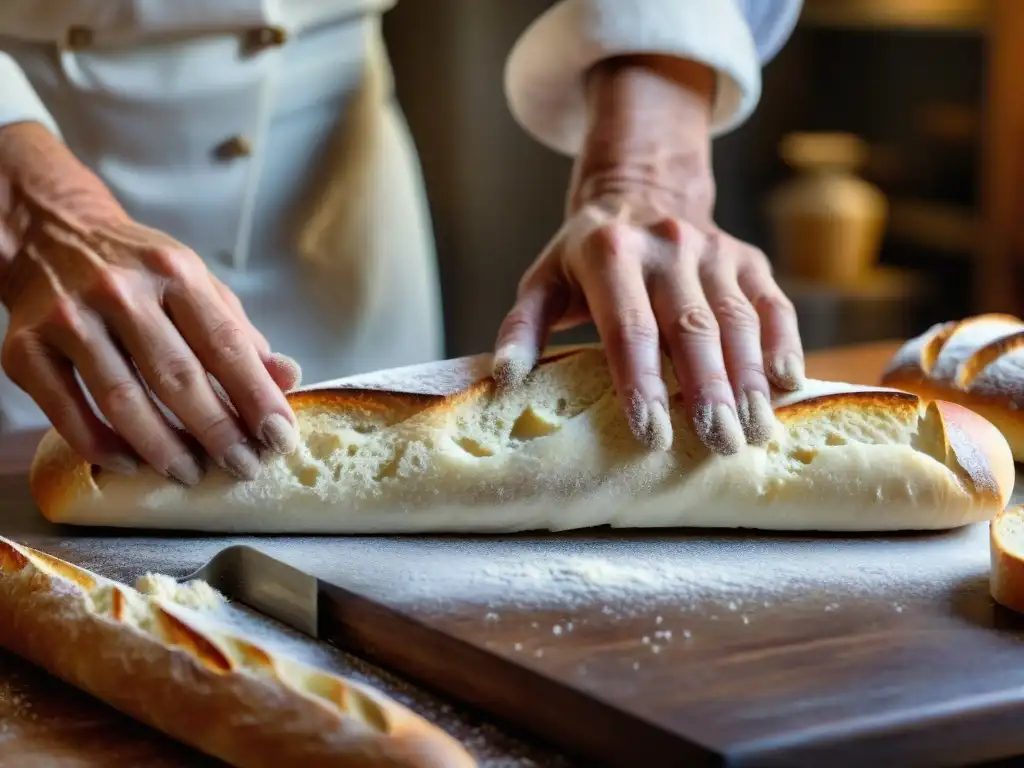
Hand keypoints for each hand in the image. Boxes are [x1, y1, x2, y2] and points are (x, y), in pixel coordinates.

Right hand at [0, 122, 300, 482]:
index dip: (256, 397)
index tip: (279, 439)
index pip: (225, 344)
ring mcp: (69, 318)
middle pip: (177, 376)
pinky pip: (65, 409)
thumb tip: (287, 379)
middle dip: (217, 432)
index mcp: (175, 272)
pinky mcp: (25, 347)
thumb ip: (239, 333)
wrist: (48, 234)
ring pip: (122, 399)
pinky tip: (131, 463)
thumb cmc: (140, 271)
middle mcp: (120, 291)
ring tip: (191, 473)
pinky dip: (100, 444)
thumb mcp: (196, 285)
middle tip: (243, 467)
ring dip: (162, 447)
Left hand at [493, 56, 803, 454]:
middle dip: (708, 391)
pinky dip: (783, 343)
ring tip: (755, 433)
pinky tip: (787, 385)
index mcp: (609, 253)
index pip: (628, 327)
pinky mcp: (747, 257)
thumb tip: (506, 379)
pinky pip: (772, 303)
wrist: (642, 190)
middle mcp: (667, 246)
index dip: (641, 381)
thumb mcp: (543, 282)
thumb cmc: (584, 258)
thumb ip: (522, 328)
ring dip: (749, 379)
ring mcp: (712, 250)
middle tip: (720, 445)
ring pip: (737, 320)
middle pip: (691, 327)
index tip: (652, 434)